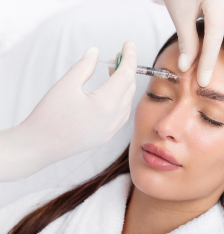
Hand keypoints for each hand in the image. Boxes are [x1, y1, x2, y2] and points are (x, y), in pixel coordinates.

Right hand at [0, 41, 136, 180]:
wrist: (39, 147)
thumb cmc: (49, 116)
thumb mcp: (66, 84)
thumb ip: (85, 66)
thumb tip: (96, 52)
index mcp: (106, 104)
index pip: (127, 74)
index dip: (130, 56)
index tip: (128, 44)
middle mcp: (114, 119)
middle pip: (129, 87)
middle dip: (127, 68)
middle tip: (118, 55)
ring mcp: (112, 130)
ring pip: (127, 101)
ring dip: (124, 84)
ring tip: (112, 70)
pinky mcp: (106, 136)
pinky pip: (122, 114)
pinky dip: (121, 99)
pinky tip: (111, 92)